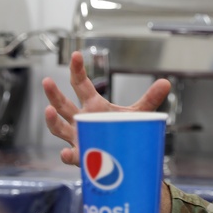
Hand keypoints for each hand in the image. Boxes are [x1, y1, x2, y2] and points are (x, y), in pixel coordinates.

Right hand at [42, 51, 171, 165]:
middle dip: (54, 94)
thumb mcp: (137, 114)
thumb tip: (166, 82)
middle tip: (46, 81)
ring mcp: (77, 137)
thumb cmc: (122, 130)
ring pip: (59, 128)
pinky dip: (67, 155)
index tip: (76, 56)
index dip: (77, 70)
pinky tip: (66, 153)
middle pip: (64, 105)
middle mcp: (81, 119)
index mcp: (93, 105)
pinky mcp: (80, 156)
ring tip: (48, 111)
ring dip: (52, 121)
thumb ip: (149, 99)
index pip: (81, 84)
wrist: (121, 155)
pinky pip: (70, 156)